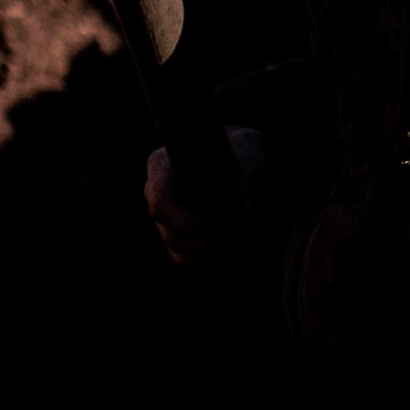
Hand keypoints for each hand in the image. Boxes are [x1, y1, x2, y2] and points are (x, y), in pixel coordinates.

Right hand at [144, 128, 275, 267]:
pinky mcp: (179, 236)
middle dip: (212, 241)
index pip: (160, 203)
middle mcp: (157, 193)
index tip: (230, 220)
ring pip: (179, 252)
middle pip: (173, 234)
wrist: (244, 157)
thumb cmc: (244, 146)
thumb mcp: (252, 149)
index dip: (194, 221)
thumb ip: (253, 174)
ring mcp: (164, 218)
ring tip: (248, 247)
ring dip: (214, 256)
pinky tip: (240, 258)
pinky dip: (213, 263)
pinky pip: (187, 259)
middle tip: (245, 234)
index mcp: (161, 165)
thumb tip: (246, 209)